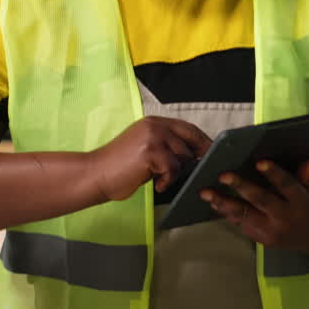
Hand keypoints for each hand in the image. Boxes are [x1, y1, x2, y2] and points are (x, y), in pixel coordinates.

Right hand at [88, 117, 211, 201]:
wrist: (95, 174)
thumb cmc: (119, 167)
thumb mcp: (146, 150)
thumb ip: (166, 147)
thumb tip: (194, 155)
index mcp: (154, 122)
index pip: (187, 127)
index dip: (202, 140)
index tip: (212, 153)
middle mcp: (155, 125)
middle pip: (191, 138)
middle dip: (200, 154)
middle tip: (205, 169)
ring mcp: (153, 137)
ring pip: (183, 155)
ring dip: (176, 172)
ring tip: (161, 180)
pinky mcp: (151, 152)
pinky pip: (173, 168)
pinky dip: (167, 181)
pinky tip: (156, 185)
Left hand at [201, 159, 308, 252]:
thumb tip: (305, 163)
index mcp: (302, 203)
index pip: (287, 186)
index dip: (274, 174)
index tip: (259, 161)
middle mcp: (286, 219)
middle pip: (260, 201)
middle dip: (240, 187)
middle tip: (222, 175)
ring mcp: (272, 232)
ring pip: (244, 216)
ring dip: (223, 203)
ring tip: (205, 192)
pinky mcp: (262, 241)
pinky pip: (242, 223)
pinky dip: (227, 212)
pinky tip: (213, 200)